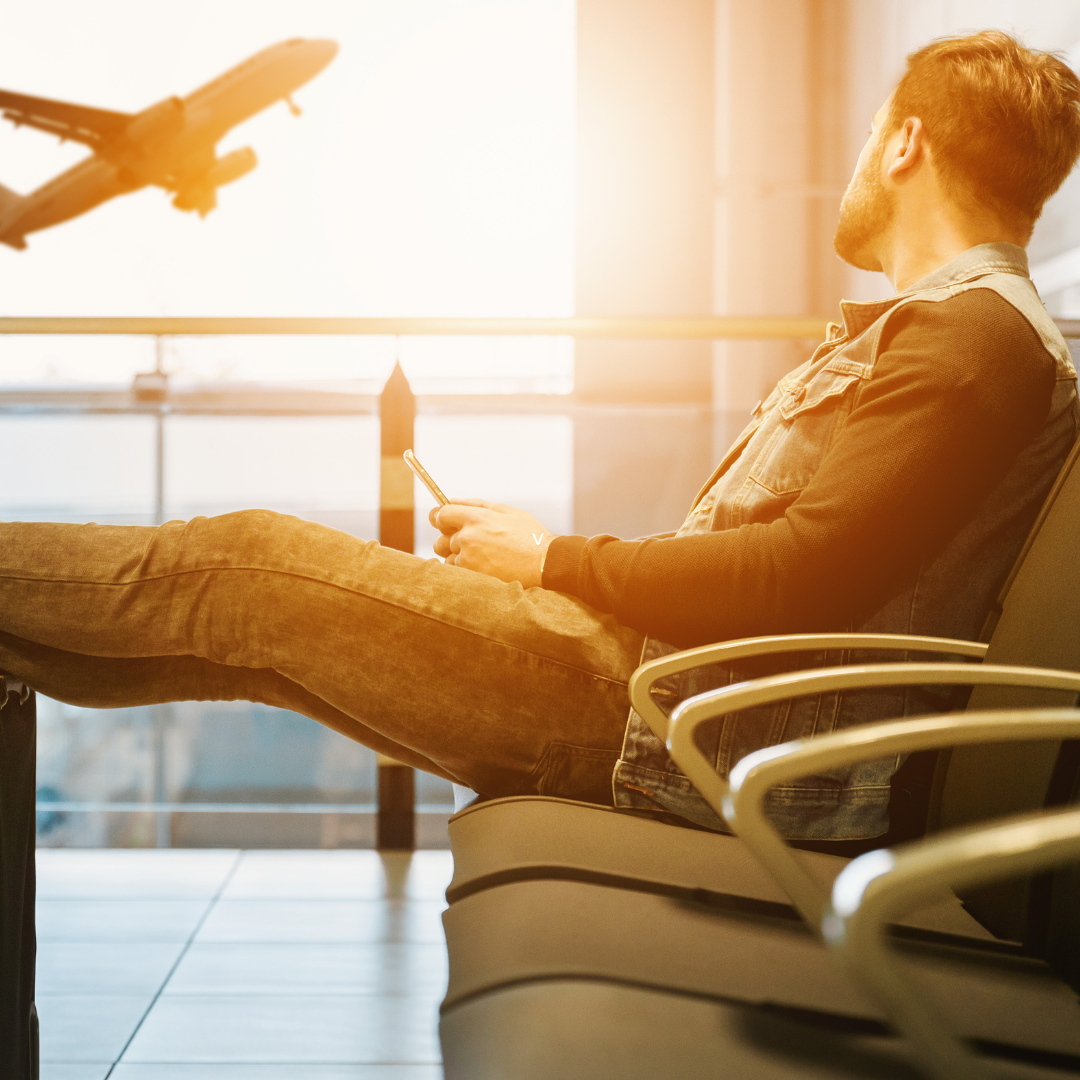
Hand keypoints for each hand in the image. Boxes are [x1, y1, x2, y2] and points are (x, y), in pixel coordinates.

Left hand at [429, 499, 552, 586]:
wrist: (544, 564)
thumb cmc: (529, 536)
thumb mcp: (507, 511)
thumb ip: (476, 504)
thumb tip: (450, 500)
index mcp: (476, 518)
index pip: (441, 515)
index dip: (441, 519)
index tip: (445, 523)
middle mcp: (468, 538)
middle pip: (440, 539)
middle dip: (450, 542)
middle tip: (472, 544)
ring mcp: (468, 559)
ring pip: (448, 558)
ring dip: (458, 558)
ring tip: (483, 558)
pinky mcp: (471, 576)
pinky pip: (457, 573)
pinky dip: (466, 571)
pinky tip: (485, 568)